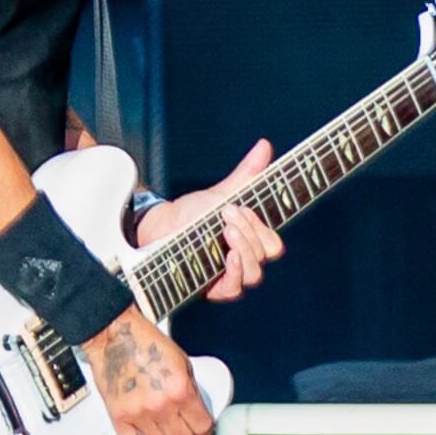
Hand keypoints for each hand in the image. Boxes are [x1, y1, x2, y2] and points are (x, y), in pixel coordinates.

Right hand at [82, 306, 211, 434]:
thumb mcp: (182, 362)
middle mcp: (160, 405)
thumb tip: (198, 412)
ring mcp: (139, 413)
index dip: (205, 431)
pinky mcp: (119, 417)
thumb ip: (190, 390)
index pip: (202, 427)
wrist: (114, 335)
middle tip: (184, 428)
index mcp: (180, 389)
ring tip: (162, 428)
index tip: (202, 429)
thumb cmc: (145, 342)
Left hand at [133, 141, 283, 302]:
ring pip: (254, 273)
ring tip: (226, 230)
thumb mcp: (222, 193)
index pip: (273, 242)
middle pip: (266, 254)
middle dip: (250, 231)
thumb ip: (247, 174)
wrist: (162, 227)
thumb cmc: (192, 214)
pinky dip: (235, 272)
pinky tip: (229, 257)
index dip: (261, 226)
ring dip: (244, 249)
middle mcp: (244, 259)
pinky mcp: (213, 287)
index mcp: (251, 240)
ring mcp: (230, 275)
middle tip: (228, 213)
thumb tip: (264, 146)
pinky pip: (234, 288)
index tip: (243, 207)